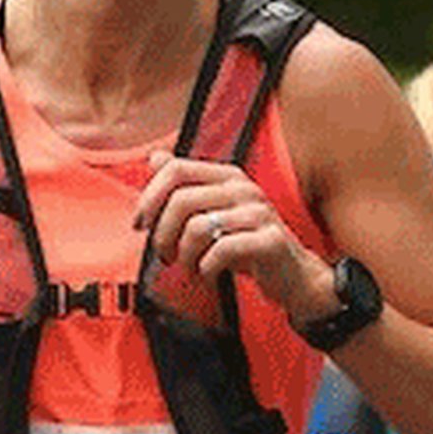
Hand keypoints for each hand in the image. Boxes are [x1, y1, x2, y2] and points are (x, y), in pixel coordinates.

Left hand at [134, 151, 333, 317]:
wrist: (292, 275)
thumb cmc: (246, 244)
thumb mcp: (214, 211)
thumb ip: (185, 185)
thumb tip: (154, 158)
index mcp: (226, 176)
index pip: (175, 169)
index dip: (149, 197)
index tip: (140, 224)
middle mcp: (243, 188)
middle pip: (181, 200)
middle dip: (162, 234)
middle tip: (165, 255)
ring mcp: (259, 213)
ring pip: (197, 228)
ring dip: (184, 256)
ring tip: (190, 268)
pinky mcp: (270, 241)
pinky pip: (221, 251)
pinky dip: (205, 268)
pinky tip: (208, 274)